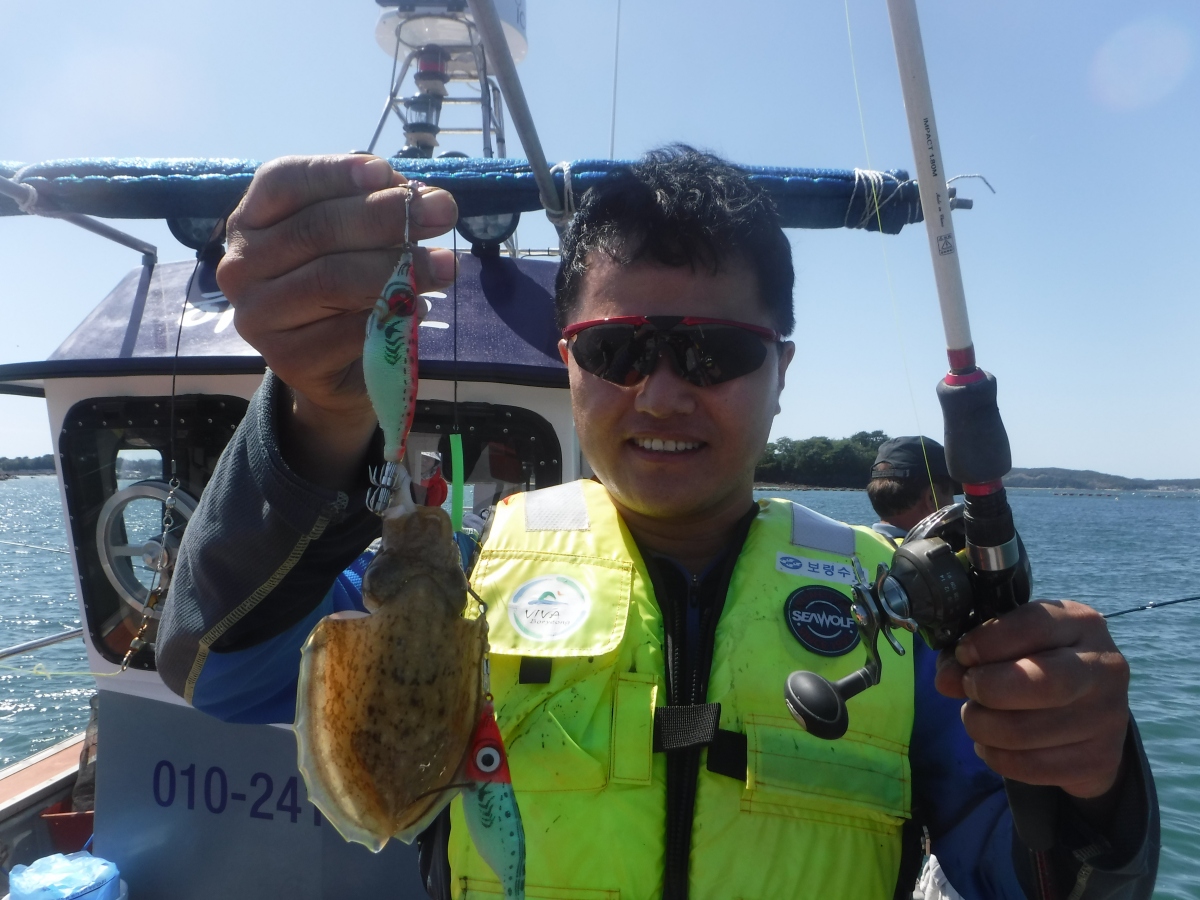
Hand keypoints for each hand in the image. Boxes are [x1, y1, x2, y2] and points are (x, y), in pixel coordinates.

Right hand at [217, 155, 457, 486]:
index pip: (283, 181)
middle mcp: (241, 266)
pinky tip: (418, 308)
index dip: (335, 172)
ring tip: (446, 266)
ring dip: (398, 268)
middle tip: (442, 213)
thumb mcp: (357, 240)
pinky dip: (389, 315)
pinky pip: (347, 331)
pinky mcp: (287, 359)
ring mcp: (257, 316)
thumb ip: (378, 210)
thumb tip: (419, 195)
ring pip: (332, 280)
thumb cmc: (345, 290)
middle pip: (316, 229)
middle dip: (386, 217)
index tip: (386, 173)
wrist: (335, 368)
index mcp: (251, 221)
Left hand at [935, 600, 1129, 799]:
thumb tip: (946, 680)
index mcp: (1081, 624)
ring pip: (1027, 731)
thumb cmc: (1036, 663)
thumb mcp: (1010, 644)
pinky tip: (992, 745)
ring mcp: (1109, 716)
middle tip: (969, 689)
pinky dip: (997, 757)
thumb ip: (973, 652)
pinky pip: (1031, 766)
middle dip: (988, 688)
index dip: (988, 641)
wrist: (1087, 715)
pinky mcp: (1100, 759)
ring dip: (983, 727)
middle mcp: (1105, 667)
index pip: (1034, 625)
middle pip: (1042, 682)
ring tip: (977, 719)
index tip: (963, 655)